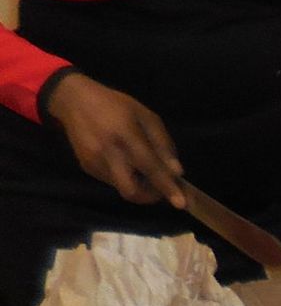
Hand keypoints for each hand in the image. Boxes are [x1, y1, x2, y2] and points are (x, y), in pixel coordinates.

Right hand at [44, 73, 185, 207]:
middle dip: (150, 196)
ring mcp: (94, 163)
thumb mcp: (147, 117)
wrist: (74, 101)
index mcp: (126, 136)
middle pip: (131, 191)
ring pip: (122, 187)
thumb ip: (163, 144)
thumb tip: (176, 171)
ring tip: (143, 167)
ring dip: (139, 185)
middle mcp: (108, 153)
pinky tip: (125, 161)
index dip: (166, 187)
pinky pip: (112, 180)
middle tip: (161, 187)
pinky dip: (125, 177)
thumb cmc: (116, 105)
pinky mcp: (87, 167)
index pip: (149, 167)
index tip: (181, 204)